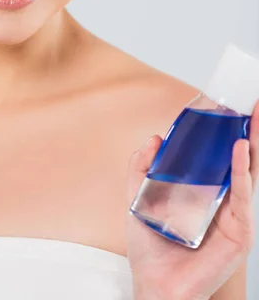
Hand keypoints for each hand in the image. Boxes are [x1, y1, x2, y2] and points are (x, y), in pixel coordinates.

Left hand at [126, 98, 258, 299]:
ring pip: (246, 171)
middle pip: (236, 159)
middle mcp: (220, 199)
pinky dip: (242, 170)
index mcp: (200, 192)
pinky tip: (241, 148)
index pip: (214, 156)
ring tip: (252, 115)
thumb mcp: (138, 200)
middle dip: (245, 130)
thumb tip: (154, 137)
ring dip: (251, 142)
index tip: (221, 105)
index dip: (218, 131)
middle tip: (249, 103)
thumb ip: (141, 168)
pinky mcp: (240, 230)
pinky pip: (242, 194)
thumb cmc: (150, 248)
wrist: (155, 287)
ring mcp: (233, 214)